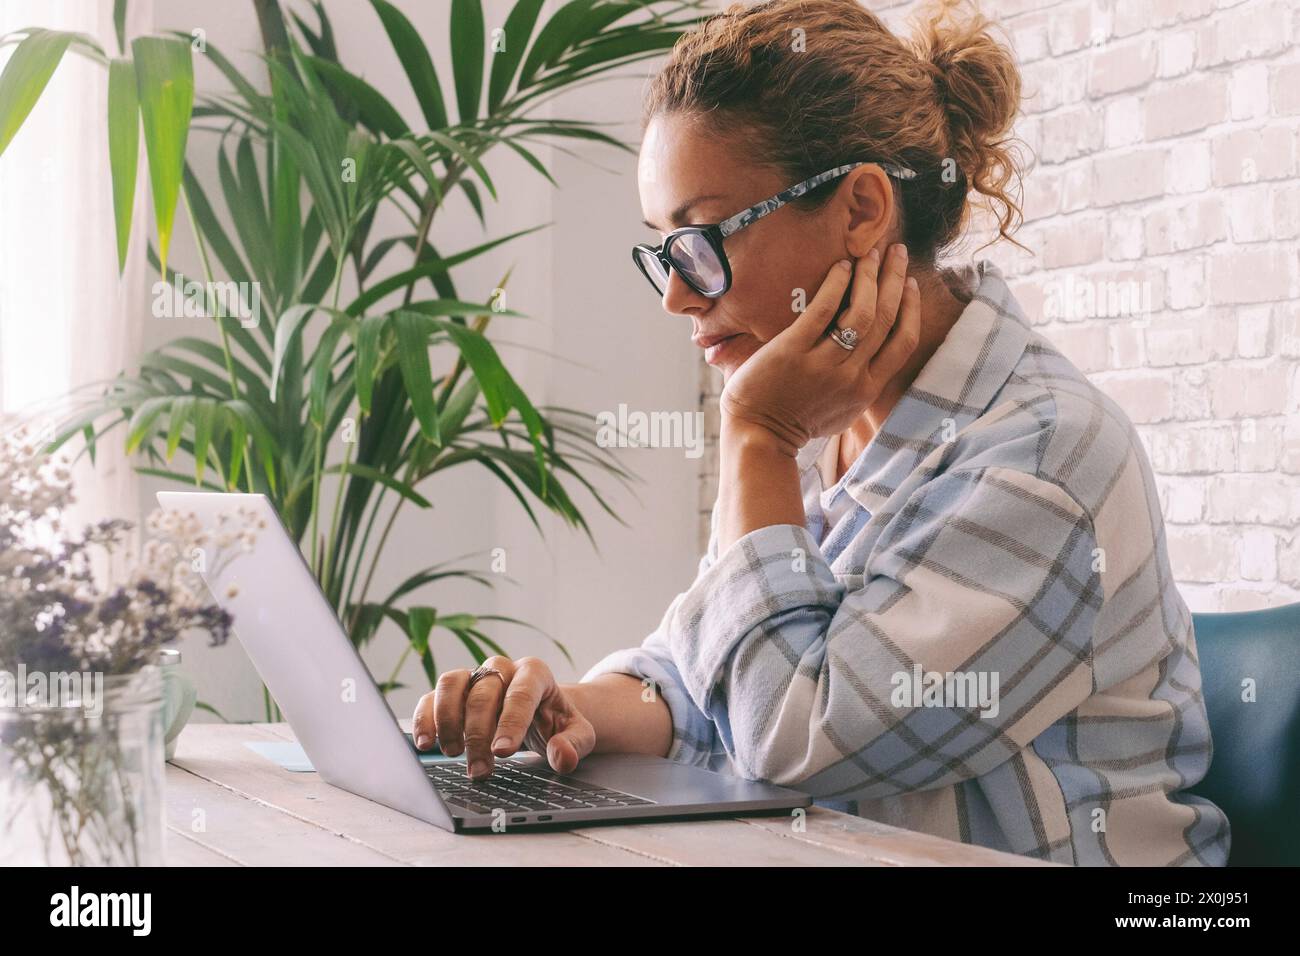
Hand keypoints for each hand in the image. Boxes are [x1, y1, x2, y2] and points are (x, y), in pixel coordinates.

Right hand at [412, 656, 595, 780]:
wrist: (541, 713)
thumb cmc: (556, 722)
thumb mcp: (578, 734)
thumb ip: (575, 744)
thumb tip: (562, 755)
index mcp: (535, 673)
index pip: (521, 693)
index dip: (511, 722)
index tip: (502, 752)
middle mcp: (503, 668)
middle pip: (484, 692)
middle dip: (479, 734)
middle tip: (480, 769)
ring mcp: (476, 675)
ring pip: (452, 683)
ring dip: (447, 720)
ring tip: (451, 752)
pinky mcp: (454, 690)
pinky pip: (433, 695)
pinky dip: (425, 717)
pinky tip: (425, 743)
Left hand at [718, 243, 920, 453]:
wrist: (758, 435)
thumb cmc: (796, 422)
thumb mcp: (842, 412)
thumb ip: (860, 385)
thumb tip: (872, 358)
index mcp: (867, 390)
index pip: (904, 342)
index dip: (911, 308)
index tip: (909, 283)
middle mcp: (852, 377)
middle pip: (885, 319)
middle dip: (895, 279)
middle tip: (897, 251)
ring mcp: (823, 364)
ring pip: (861, 312)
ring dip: (870, 277)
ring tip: (870, 255)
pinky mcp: (793, 351)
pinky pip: (823, 310)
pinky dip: (836, 284)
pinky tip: (842, 267)